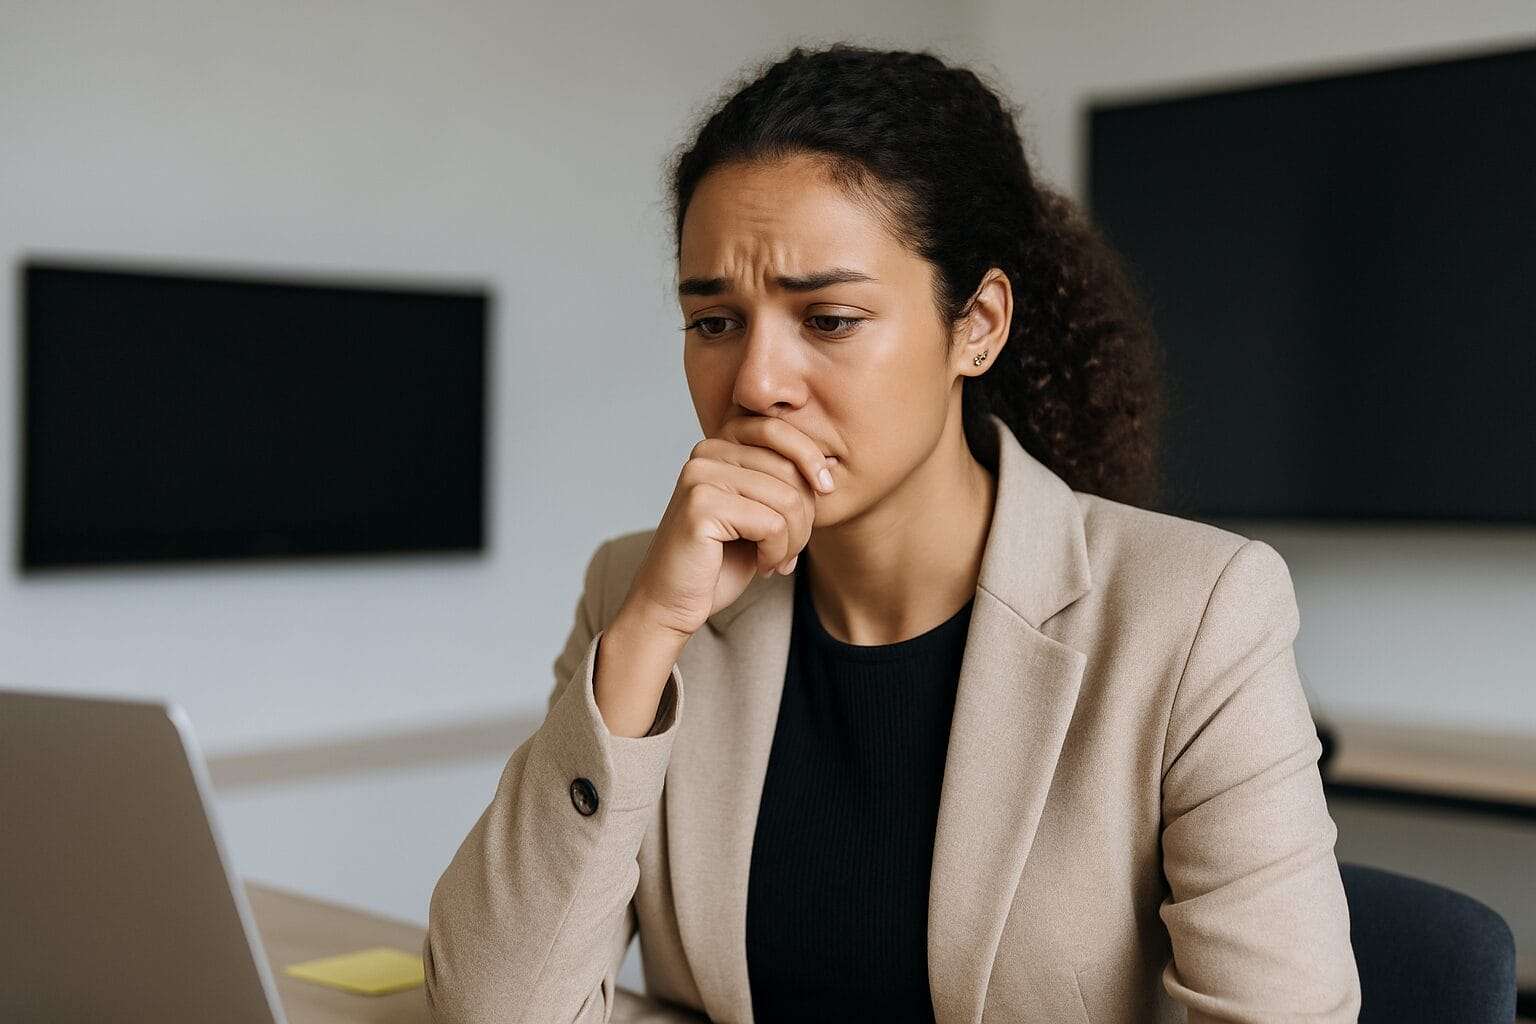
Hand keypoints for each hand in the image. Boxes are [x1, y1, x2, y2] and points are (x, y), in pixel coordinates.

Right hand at [618, 414, 835, 638]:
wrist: (672, 603)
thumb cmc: (718, 562)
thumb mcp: (759, 511)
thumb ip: (783, 481)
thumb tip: (831, 463)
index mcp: (718, 444)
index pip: (779, 429)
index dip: (811, 460)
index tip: (825, 492)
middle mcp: (705, 452)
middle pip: (789, 467)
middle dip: (805, 516)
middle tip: (791, 549)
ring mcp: (700, 476)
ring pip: (786, 498)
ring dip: (794, 539)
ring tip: (777, 560)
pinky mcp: (700, 506)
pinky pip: (772, 524)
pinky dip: (777, 552)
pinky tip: (762, 566)